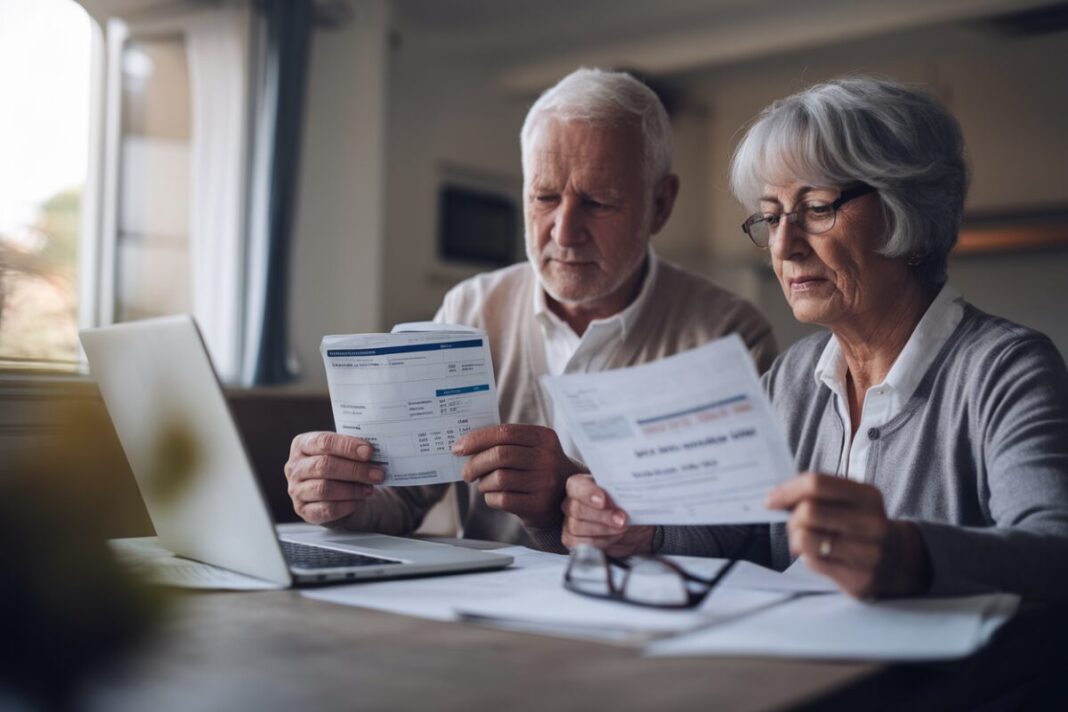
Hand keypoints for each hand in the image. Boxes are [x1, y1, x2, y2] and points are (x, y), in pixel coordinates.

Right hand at [284, 431, 385, 524]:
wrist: (338, 492)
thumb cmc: (342, 466)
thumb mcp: (344, 452)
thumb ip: (355, 449)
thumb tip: (375, 452)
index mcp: (303, 444)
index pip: (323, 442)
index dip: (347, 446)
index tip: (368, 451)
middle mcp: (295, 467)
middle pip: (324, 466)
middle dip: (355, 470)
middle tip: (377, 473)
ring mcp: (296, 490)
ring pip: (325, 489)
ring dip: (353, 489)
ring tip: (370, 488)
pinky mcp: (304, 510)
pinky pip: (327, 510)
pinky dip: (348, 505)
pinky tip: (360, 500)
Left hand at [453, 424, 578, 530]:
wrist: (564, 497)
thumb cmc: (536, 468)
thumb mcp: (531, 449)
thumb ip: (505, 443)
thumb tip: (466, 446)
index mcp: (544, 437)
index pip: (505, 432)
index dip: (478, 439)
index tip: (458, 448)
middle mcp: (547, 458)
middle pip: (500, 455)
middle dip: (475, 464)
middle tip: (465, 472)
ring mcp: (545, 482)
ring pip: (499, 478)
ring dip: (483, 482)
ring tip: (483, 484)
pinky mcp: (538, 505)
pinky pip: (502, 499)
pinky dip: (490, 497)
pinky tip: (494, 495)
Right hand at [560, 474, 654, 556]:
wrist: (628, 521)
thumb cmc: (623, 503)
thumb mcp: (624, 493)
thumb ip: (621, 491)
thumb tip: (626, 494)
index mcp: (579, 484)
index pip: (576, 486)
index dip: (588, 494)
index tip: (604, 501)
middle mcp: (571, 502)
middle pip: (576, 509)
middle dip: (601, 516)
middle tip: (621, 519)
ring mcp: (569, 522)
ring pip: (577, 527)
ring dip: (603, 529)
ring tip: (621, 528)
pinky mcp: (572, 539)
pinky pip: (580, 543)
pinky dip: (599, 542)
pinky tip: (613, 537)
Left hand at [767, 473, 931, 598]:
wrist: (898, 560)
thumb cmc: (861, 525)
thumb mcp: (851, 501)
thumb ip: (818, 494)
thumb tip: (775, 498)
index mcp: (867, 495)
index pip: (816, 483)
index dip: (787, 490)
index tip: (770, 500)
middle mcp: (871, 522)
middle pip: (808, 512)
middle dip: (792, 518)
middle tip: (794, 524)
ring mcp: (868, 551)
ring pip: (806, 538)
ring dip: (795, 539)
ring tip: (803, 540)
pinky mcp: (859, 577)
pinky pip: (813, 561)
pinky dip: (807, 556)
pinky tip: (818, 554)